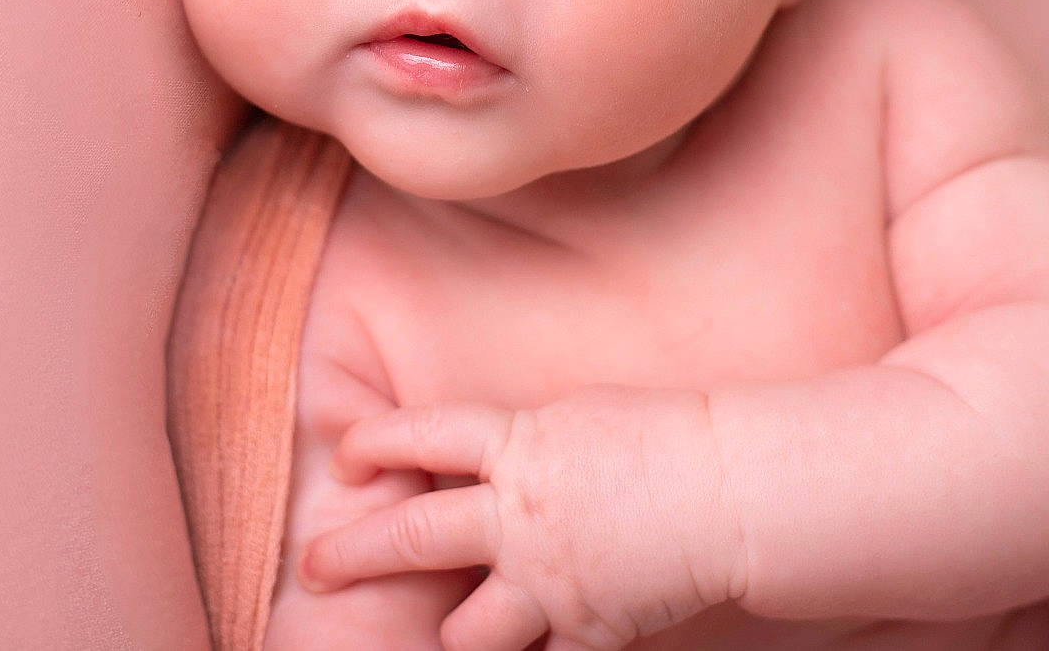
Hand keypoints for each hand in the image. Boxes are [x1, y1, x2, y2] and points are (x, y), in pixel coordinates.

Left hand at [299, 383, 746, 650]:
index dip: (375, 444)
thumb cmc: (670, 438)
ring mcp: (548, 580)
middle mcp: (521, 516)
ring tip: (441, 638)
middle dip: (353, 554)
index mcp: (522, 445)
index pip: (425, 436)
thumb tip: (494, 458)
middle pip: (412, 536)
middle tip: (315, 567)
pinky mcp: (585, 630)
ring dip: (451, 638)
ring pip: (463, 632)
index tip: (344, 460)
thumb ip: (529, 444)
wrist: (733, 489)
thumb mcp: (584, 419)